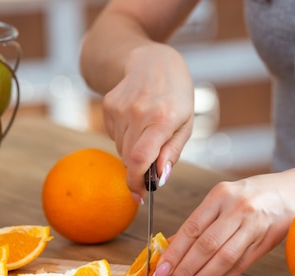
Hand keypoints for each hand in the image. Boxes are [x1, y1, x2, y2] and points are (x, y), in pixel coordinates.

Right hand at [102, 43, 194, 196]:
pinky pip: (114, 137)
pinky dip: (125, 138)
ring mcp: (120, 109)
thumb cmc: (176, 95)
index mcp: (162, 119)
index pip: (140, 160)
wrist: (153, 61)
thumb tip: (159, 178)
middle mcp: (138, 113)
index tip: (140, 196)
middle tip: (152, 166)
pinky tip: (136, 121)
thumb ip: (172, 153)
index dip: (137, 183)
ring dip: (133, 152)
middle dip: (139, 170)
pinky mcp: (108, 106)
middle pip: (129, 159)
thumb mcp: (186, 124)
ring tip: (148, 133)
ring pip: (121, 150)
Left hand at [151, 173, 294, 275]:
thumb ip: (199, 222)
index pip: (191, 229)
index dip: (173, 253)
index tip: (158, 272)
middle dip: (183, 271)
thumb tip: (170, 247)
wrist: (294, 193)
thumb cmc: (252, 195)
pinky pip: (239, 266)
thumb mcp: (223, 198)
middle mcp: (237, 209)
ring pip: (223, 259)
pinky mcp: (265, 242)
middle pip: (206, 246)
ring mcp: (253, 226)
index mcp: (221, 195)